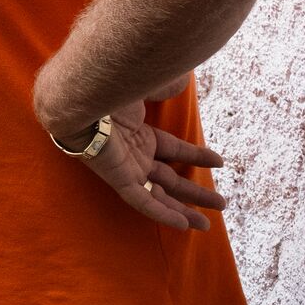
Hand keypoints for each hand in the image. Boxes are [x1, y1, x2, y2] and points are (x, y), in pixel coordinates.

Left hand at [77, 102, 226, 230]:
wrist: (83, 97)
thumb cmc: (108, 88)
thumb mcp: (144, 88)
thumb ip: (163, 88)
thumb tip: (180, 79)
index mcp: (140, 133)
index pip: (173, 149)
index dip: (197, 156)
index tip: (220, 163)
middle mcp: (134, 154)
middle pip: (170, 178)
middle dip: (195, 193)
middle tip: (221, 204)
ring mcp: (126, 167)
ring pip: (159, 195)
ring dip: (183, 210)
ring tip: (207, 225)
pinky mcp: (118, 178)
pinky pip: (142, 201)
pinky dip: (162, 214)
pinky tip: (183, 225)